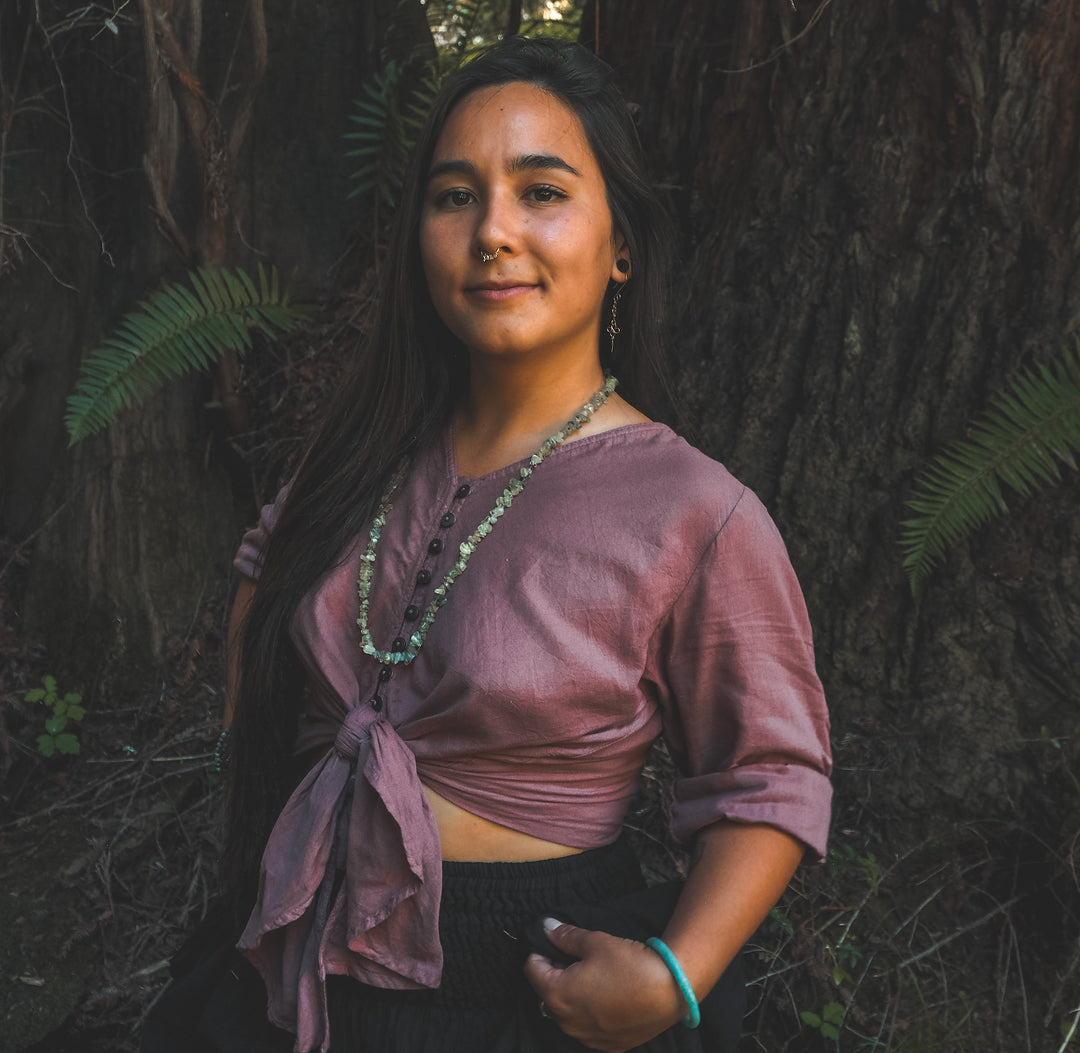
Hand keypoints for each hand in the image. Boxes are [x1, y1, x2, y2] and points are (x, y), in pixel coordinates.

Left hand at [523, 918, 685, 1052]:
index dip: (540, 952)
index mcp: (558, 995)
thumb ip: (566, 936)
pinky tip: (607, 995)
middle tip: (575, 956)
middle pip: (548, 993)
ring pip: (567, 1012)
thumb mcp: (594, 942)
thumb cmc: (630, 966)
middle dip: (556, 973)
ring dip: (572, 994)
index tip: (552, 943)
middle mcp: (568, 1023)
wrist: (670, 991)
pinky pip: (588, 1027)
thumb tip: (547, 928)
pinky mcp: (608, 1044)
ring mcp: (588, 1037)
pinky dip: (590, 1012)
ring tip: (594, 975)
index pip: (533, 970)